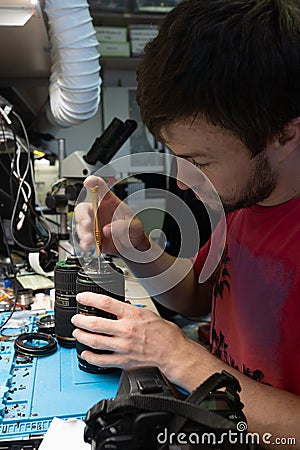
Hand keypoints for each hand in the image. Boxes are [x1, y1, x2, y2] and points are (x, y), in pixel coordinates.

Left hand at [71, 291, 193, 380]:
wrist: (173, 352)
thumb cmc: (164, 333)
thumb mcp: (147, 313)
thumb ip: (131, 310)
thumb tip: (118, 307)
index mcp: (132, 315)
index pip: (106, 303)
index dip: (90, 299)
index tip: (82, 298)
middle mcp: (125, 330)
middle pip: (95, 323)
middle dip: (80, 320)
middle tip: (76, 318)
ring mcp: (123, 347)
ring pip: (94, 341)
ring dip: (82, 336)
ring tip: (77, 333)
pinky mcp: (123, 361)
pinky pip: (101, 360)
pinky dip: (90, 357)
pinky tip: (85, 353)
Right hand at [75, 175, 148, 256]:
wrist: (133, 246)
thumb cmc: (133, 230)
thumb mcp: (134, 226)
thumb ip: (123, 227)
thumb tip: (107, 229)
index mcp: (109, 203)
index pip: (100, 188)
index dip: (93, 182)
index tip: (88, 183)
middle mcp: (98, 212)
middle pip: (83, 209)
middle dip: (82, 217)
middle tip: (88, 224)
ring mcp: (94, 225)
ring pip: (81, 225)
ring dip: (83, 232)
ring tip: (90, 240)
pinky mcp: (92, 237)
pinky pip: (83, 239)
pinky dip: (84, 243)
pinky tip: (88, 245)